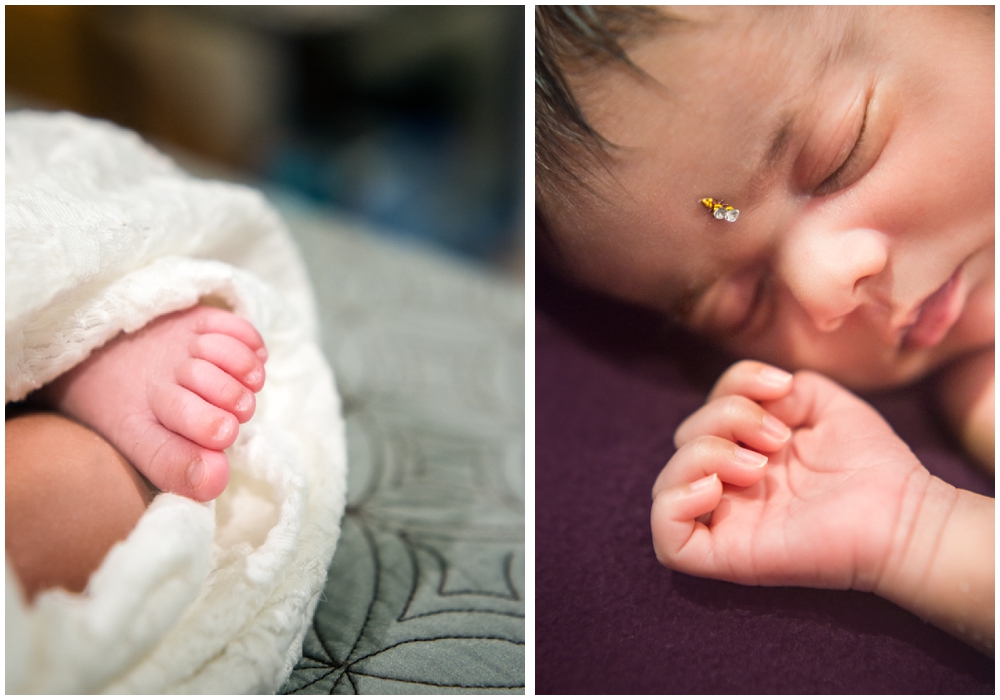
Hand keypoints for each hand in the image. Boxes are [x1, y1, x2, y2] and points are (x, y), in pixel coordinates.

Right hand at [651, 360, 931, 591]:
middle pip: (683, 442)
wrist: (905, 514)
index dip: (733, 386)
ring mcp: (725, 523)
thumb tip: (757, 395)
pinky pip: (666, 538)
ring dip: (704, 455)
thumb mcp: (825, 404)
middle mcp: (730, 488)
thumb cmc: (874, 465)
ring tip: (757, 467)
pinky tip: (716, 488)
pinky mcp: (726, 556)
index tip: (783, 388)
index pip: (708, 410)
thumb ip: (785, 387)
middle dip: (724, 419)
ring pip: (665, 486)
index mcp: (748, 453)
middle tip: (779, 439)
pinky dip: (677, 503)